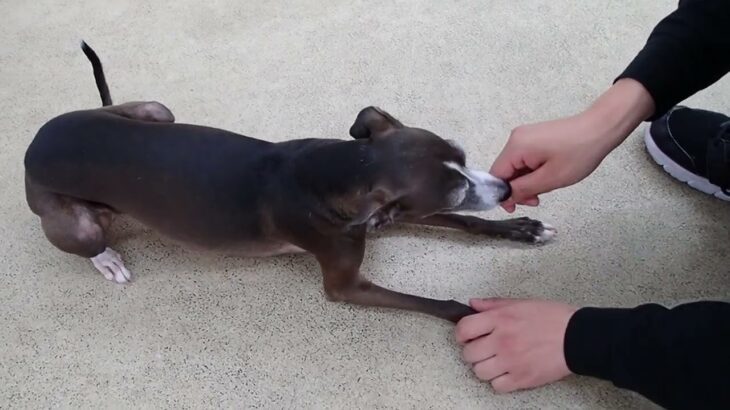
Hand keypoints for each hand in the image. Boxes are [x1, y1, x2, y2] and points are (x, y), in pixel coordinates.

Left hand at [455, 298, 577, 392]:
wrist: (577, 337)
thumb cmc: (552, 318)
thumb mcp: (521, 303)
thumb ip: (493, 305)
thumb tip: (473, 304)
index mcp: (500, 319)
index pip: (464, 329)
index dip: (461, 333)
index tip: (467, 335)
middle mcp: (502, 341)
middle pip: (468, 354)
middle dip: (473, 351)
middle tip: (484, 348)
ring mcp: (511, 361)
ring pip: (479, 372)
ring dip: (485, 367)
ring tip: (496, 361)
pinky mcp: (522, 378)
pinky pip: (496, 386)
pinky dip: (499, 381)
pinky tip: (507, 371)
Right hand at [490, 79, 654, 211]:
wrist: (601, 128)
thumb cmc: (578, 154)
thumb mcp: (550, 178)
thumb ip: (522, 190)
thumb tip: (504, 198)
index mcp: (516, 147)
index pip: (496, 175)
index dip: (502, 194)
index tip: (516, 207)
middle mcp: (515, 138)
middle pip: (505, 170)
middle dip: (516, 188)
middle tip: (535, 201)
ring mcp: (525, 136)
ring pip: (515, 166)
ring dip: (525, 181)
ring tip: (544, 189)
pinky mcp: (534, 137)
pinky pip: (524, 159)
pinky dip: (531, 171)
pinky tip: (546, 177)